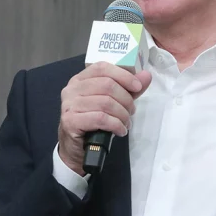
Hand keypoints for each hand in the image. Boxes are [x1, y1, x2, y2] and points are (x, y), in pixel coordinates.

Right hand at [58, 61, 151, 175]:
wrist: (77, 147)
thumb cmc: (94, 121)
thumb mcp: (113, 102)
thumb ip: (128, 88)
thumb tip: (146, 76)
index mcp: (80, 79)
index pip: (102, 67)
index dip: (123, 75)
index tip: (137, 87)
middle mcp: (72, 89)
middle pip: (107, 85)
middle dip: (125, 99)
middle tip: (131, 111)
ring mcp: (69, 104)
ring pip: (105, 103)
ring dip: (122, 114)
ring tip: (126, 123)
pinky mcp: (70, 121)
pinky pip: (100, 118)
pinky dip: (116, 125)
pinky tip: (120, 130)